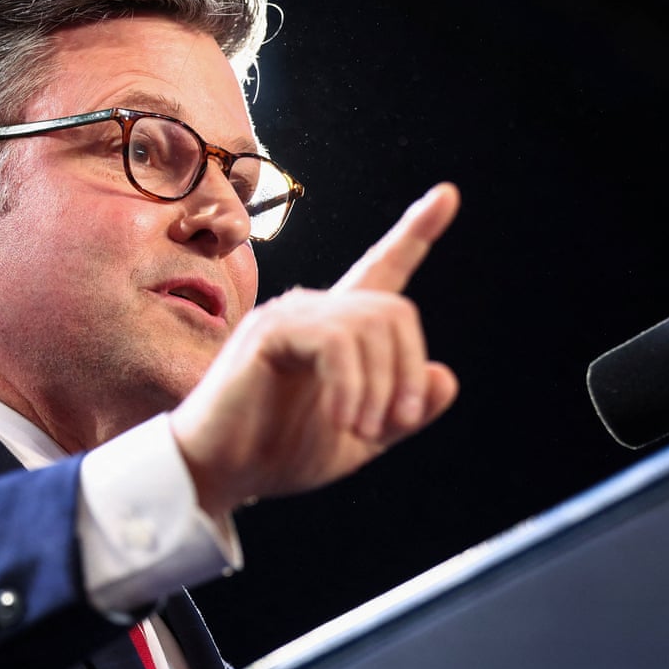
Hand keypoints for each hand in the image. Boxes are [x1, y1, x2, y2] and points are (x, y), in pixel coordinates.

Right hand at [170, 183, 460, 516]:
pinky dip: (351, 386)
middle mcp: (312, 311)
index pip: (381, 270)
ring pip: (370, 325)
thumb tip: (442, 374)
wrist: (220, 472)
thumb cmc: (279, 454)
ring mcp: (287, 316)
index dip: (415, 233)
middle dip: (407, 371)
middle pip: (393, 310)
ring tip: (362, 430)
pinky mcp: (268, 332)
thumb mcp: (361, 438)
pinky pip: (336, 342)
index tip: (447, 195)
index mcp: (336, 332)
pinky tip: (342, 419)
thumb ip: (403, 412)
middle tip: (396, 424)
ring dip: (381, 387)